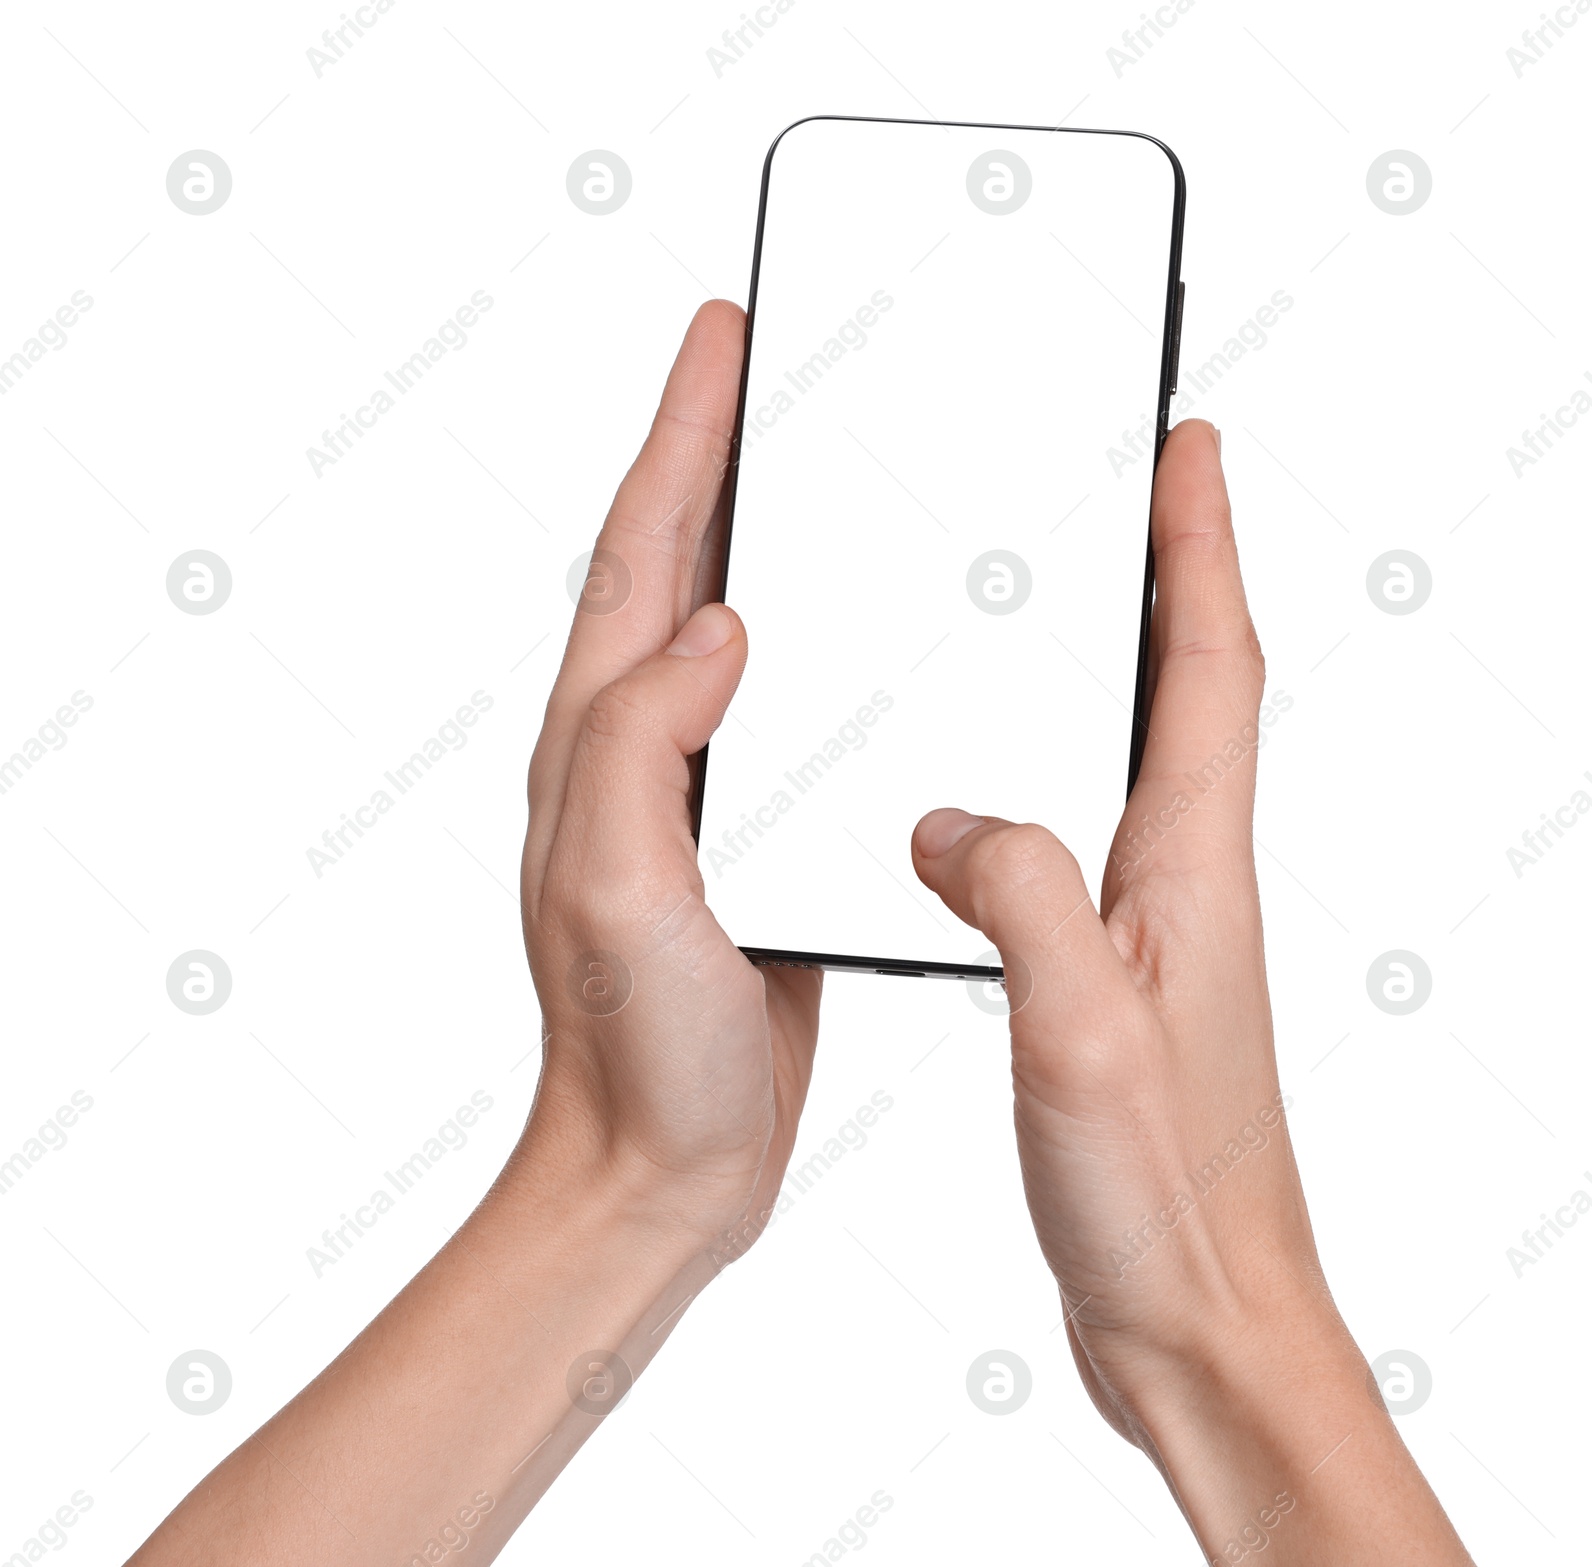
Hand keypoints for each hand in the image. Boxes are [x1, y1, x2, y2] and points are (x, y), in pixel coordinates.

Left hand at [517, 299, 821, 1252]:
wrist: (664, 1169)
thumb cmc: (634, 1052)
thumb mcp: (619, 890)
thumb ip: (643, 745)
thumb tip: (716, 624)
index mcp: (602, 743)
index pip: (642, 550)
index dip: (682, 432)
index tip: (723, 337)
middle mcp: (642, 751)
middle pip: (681, 563)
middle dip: (720, 451)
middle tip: (771, 365)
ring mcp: (698, 792)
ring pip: (736, 626)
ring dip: (769, 536)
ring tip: (822, 464)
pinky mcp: (752, 838)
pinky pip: (786, 708)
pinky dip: (820, 642)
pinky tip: (864, 632)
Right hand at [910, 421, 1471, 1562]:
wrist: (1200, 1326)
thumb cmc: (1164, 1201)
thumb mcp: (1081, 1035)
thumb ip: (1021, 899)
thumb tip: (949, 821)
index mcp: (1191, 871)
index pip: (1209, 668)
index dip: (1202, 546)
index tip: (1190, 447)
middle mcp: (1185, 884)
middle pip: (1189, 691)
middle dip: (1170, 575)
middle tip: (1137, 491)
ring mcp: (1155, 934)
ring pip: (1137, 763)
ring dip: (1116, 672)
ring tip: (1058, 611)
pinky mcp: (1116, 985)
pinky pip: (1084, 844)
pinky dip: (1053, 784)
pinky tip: (991, 809)